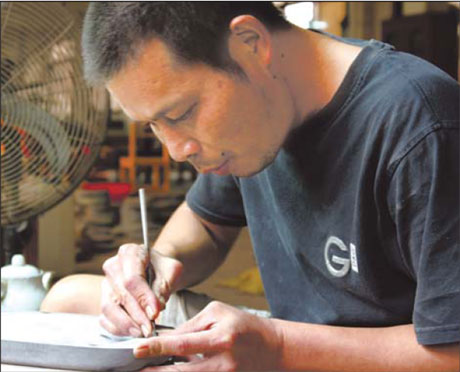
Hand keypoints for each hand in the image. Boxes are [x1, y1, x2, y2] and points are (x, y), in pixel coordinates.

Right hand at [100, 243, 182, 337]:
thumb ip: (164, 286)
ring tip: (143, 332)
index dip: (143, 297)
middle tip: (150, 328)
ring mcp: (105, 284)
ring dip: (126, 324)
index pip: (132, 278)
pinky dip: (118, 329)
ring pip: (108, 308)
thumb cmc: (163, 268)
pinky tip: (134, 332)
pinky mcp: (104, 300)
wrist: (157, 271)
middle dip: (137, 314)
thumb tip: (155, 308)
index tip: (155, 312)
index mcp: (130, 252)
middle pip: (120, 294)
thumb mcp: (171, 271)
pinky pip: (105, 318)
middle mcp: (113, 266)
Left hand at [134, 301, 282, 370]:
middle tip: (137, 369)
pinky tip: (171, 371)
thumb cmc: (243, 325)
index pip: (183, 344)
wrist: (271, 347)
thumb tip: (167, 338)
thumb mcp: (217, 314)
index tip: (138, 349)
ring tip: (150, 371)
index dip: (158, 347)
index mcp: (222, 338)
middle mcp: (223, 362)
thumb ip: (192, 326)